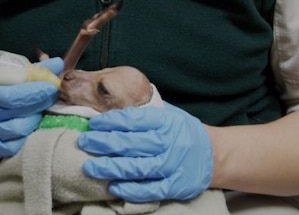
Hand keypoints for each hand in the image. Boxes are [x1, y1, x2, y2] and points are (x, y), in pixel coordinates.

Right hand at [0, 56, 62, 156]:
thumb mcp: (12, 73)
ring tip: (39, 110)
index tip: (52, 86)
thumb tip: (57, 63)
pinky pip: (11, 147)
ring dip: (34, 119)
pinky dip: (24, 137)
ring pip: (16, 131)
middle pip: (17, 113)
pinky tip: (29, 124)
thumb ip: (34, 70)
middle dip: (39, 103)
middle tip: (52, 95)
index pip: (12, 96)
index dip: (35, 92)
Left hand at [77, 102, 212, 201]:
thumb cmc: (183, 132)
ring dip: (110, 168)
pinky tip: (113, 186)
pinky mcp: (174, 186)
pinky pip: (149, 190)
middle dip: (102, 143)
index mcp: (165, 122)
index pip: (132, 120)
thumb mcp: (167, 114)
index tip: (93, 124)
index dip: (110, 122)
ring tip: (90, 166)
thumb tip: (110, 109)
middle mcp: (168, 143)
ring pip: (136, 168)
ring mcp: (171, 166)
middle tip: (83, 142)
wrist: (214, 155)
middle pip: (130, 144)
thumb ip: (143, 113)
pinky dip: (129, 189)